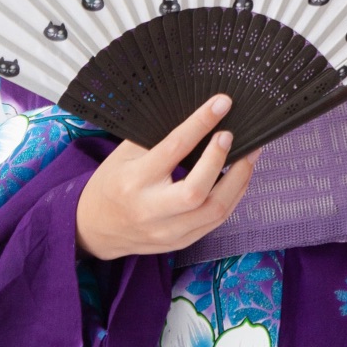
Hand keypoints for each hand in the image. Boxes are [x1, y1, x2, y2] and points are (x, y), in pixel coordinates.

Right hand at [75, 96, 257, 260]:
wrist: (96, 228)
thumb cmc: (113, 183)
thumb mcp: (123, 155)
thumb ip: (156, 137)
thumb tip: (199, 114)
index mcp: (134, 181)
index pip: (173, 149)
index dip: (201, 123)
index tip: (222, 104)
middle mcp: (151, 210)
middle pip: (195, 191)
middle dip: (220, 160)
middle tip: (232, 135)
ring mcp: (167, 232)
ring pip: (214, 211)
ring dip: (239, 179)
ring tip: (249, 154)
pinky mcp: (181, 243)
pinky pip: (216, 222)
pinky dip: (234, 197)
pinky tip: (240, 177)